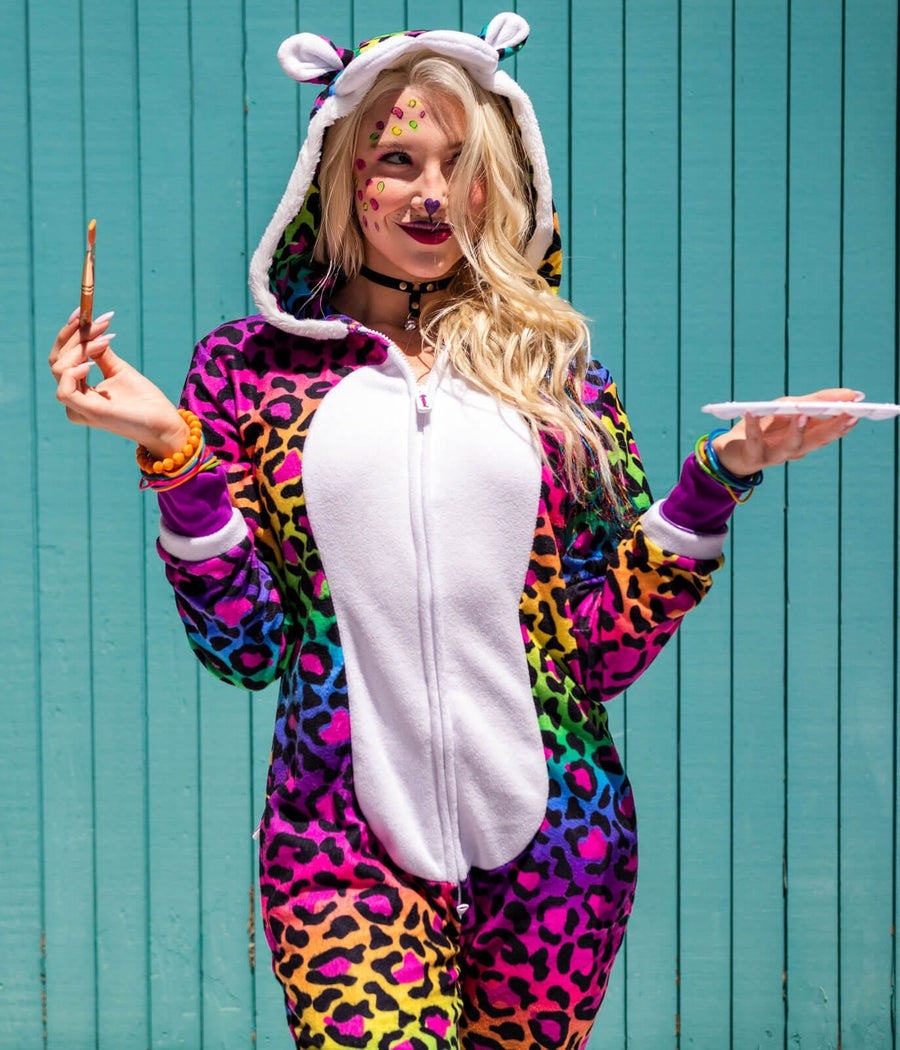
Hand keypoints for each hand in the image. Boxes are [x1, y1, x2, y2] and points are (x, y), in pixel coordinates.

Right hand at [50, 309, 189, 458]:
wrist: (163, 423)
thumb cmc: (144, 400)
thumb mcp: (119, 369)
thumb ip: (101, 353)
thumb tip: (92, 328)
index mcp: (79, 388)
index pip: (62, 355)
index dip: (70, 332)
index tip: (84, 310)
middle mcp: (74, 397)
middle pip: (57, 358)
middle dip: (76, 334)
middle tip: (101, 322)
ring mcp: (78, 406)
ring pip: (59, 368)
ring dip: (80, 347)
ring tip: (106, 340)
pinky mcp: (87, 413)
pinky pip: (64, 390)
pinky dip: (73, 371)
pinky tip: (90, 363)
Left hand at [711, 388, 861, 476]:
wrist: (732, 449)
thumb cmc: (766, 425)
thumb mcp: (790, 408)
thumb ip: (817, 401)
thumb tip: (852, 394)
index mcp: (807, 438)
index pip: (830, 432)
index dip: (844, 424)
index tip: (859, 412)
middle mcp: (795, 449)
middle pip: (817, 441)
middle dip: (833, 428)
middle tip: (847, 415)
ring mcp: (774, 454)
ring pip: (790, 446)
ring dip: (798, 431)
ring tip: (802, 414)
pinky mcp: (752, 455)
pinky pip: (753, 440)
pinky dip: (752, 426)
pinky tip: (751, 413)